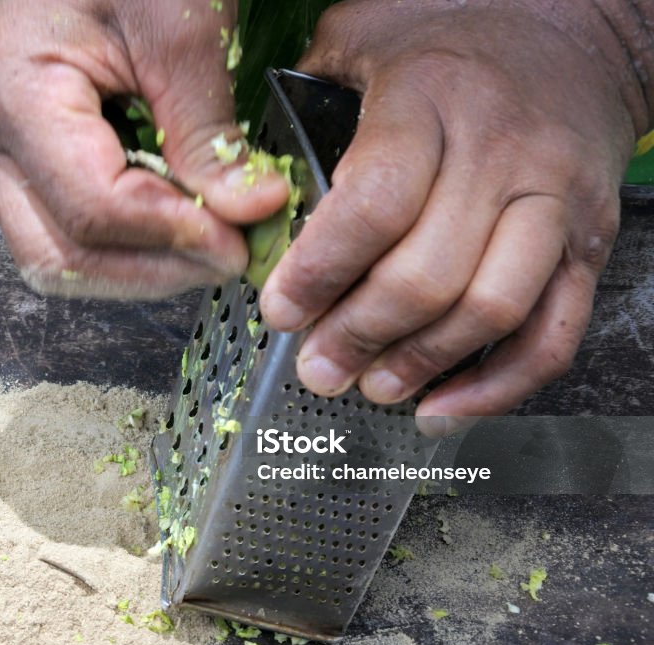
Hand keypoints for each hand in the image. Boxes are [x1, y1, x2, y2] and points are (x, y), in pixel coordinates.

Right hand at [0, 0, 287, 298]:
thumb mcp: (183, 31)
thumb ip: (209, 131)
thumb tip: (253, 212)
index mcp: (11, 92)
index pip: (90, 207)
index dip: (171, 236)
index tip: (239, 240)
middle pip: (58, 256)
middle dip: (152, 272)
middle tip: (227, 257)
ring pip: (58, 260)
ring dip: (141, 269)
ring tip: (208, 244)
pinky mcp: (23, 165)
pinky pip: (67, 235)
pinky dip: (129, 247)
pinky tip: (178, 227)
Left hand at [260, 0, 651, 420]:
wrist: (578, 33)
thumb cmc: (452, 38)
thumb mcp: (365, 34)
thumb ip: (304, 96)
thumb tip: (248, 178)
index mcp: (430, 103)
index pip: (374, 204)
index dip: (320, 271)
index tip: (279, 311)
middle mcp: (501, 155)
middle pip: (428, 274)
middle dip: (359, 335)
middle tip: (315, 368)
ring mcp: (555, 203)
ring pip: (491, 309)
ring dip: (421, 364)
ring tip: (370, 387)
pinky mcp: (591, 242)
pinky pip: (553, 334)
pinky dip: (497, 387)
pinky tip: (441, 411)